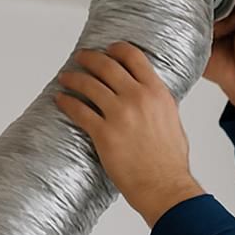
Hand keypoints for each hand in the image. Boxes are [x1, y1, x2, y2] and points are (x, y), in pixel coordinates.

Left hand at [54, 42, 206, 227]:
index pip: (134, 57)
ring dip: (73, 78)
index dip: (117, 49)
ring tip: (65, 77)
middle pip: (107, 66)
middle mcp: (138, 98)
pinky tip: (61, 100)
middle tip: (81, 58)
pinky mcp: (103, 133)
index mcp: (157, 93)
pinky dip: (66, 102)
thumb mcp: (173, 121)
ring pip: (89, 85)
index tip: (108, 49)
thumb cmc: (170, 161)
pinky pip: (79, 110)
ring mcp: (119, 114)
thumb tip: (150, 98)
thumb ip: (159, 104)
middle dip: (89, 58)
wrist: (164, 185)